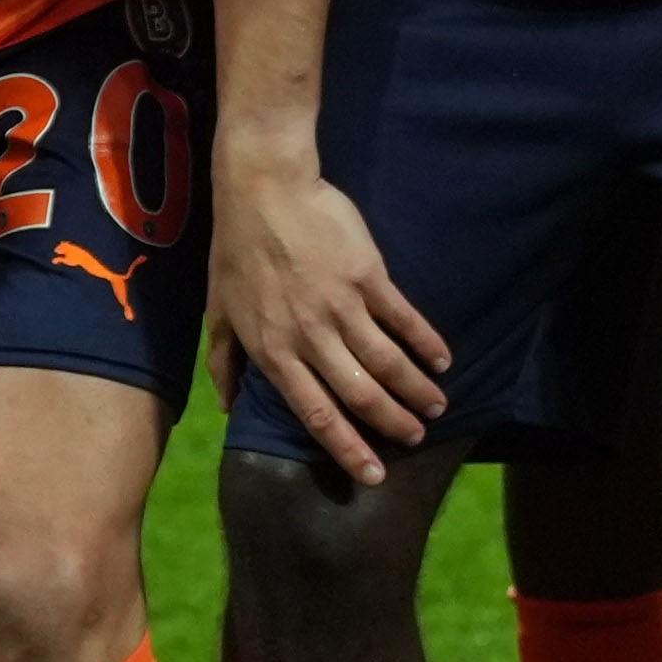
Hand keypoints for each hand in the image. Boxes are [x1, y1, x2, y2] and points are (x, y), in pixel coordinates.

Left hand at [209, 140, 451, 485]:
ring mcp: (341, 306)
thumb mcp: (220, 310)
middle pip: (358, 395)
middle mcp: (309, 337)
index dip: (345, 448)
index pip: (314, 414)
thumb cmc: (237, 247)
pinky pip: (402, 318)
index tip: (371, 474)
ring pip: (386, 362)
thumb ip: (225, 361)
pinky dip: (425, 342)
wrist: (264, 187)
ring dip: (415, 389)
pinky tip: (441, 358)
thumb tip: (228, 405)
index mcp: (273, 352)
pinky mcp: (367, 276)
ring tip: (436, 406)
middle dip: (391, 424)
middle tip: (415, 440)